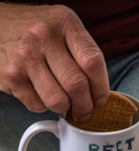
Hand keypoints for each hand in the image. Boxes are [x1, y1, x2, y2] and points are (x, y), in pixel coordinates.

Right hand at [0, 3, 108, 121]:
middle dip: (85, 107)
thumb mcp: (64, 29)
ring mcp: (25, 56)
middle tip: (84, 112)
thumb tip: (99, 93)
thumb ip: (84, 55)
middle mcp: (44, 36)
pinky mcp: (10, 75)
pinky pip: (38, 105)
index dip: (101, 88)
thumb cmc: (38, 32)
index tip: (100, 100)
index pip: (93, 62)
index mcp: (65, 22)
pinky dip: (44, 106)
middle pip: (77, 85)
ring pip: (58, 101)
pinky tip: (42, 94)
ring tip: (64, 103)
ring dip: (65, 109)